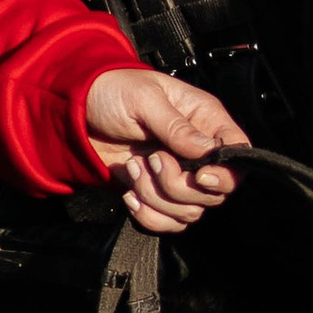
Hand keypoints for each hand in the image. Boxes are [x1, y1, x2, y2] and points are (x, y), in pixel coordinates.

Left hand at [83, 68, 247, 233]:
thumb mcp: (144, 99)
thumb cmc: (113, 90)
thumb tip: (207, 151)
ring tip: (133, 168)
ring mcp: (177, 175)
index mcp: (204, 119)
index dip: (226, 173)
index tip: (200, 175)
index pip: (238, 155)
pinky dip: (147, 215)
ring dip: (156, 198)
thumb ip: (176, 126)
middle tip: (151, 160)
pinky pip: (166, 222)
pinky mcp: (155, 194)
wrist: (74, 109)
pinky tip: (129, 192)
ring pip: (189, 211)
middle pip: (214, 193)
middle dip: (178, 185)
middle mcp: (196, 151)